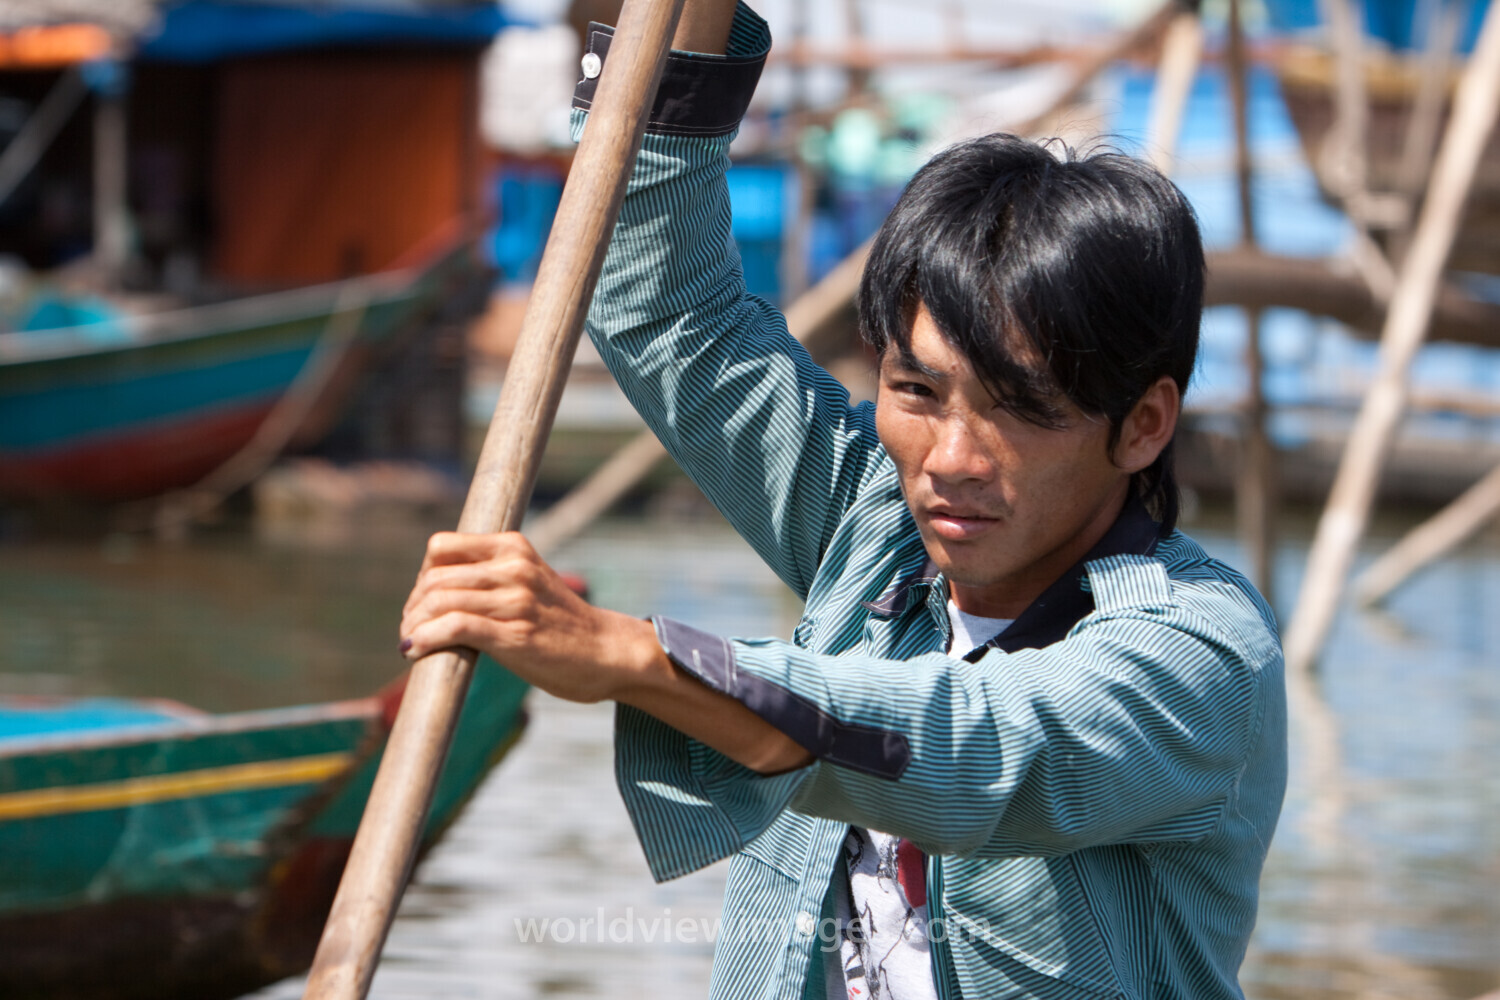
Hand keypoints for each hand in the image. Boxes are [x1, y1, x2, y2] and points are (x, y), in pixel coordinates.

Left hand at [399, 532, 664, 703]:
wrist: (608, 653)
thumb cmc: (563, 625)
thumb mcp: (530, 583)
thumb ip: (493, 577)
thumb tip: (436, 590)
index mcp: (514, 548)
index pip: (441, 547)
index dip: (423, 575)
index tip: (424, 603)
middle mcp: (514, 567)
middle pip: (434, 577)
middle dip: (413, 607)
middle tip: (411, 630)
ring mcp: (515, 600)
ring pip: (438, 602)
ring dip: (413, 626)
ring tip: (410, 643)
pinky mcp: (515, 634)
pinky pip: (453, 627)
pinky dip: (425, 639)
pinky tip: (415, 652)